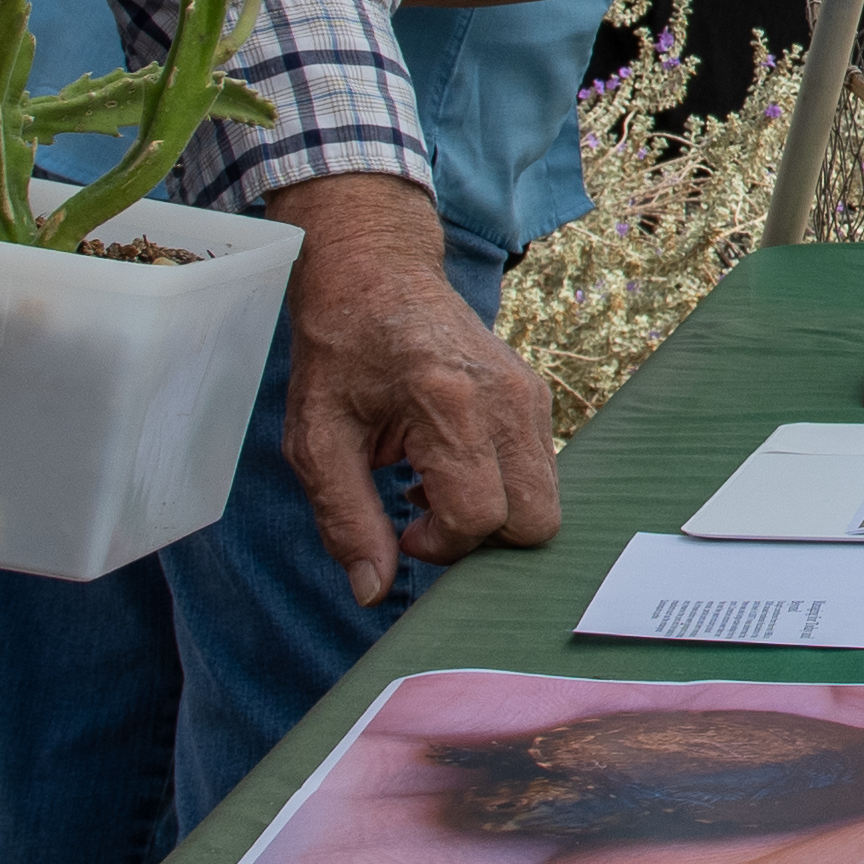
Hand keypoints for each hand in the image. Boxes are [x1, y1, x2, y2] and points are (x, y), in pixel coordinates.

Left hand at [272, 183, 559, 588]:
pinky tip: (451, 463)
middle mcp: (507, 398)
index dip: (440, 545)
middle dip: (480, 540)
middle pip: (535, 521)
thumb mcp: (317, 439)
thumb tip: (372, 591)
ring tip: (432, 483)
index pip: (479, 517)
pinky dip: (502, 487)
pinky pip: (540, 473)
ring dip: (492, 514)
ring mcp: (530, 395)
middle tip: (423, 513)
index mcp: (450, 403)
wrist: (375, 271)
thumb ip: (346, 519)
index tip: (400, 524)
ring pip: (546, 502)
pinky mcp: (537, 397)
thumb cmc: (339, 351)